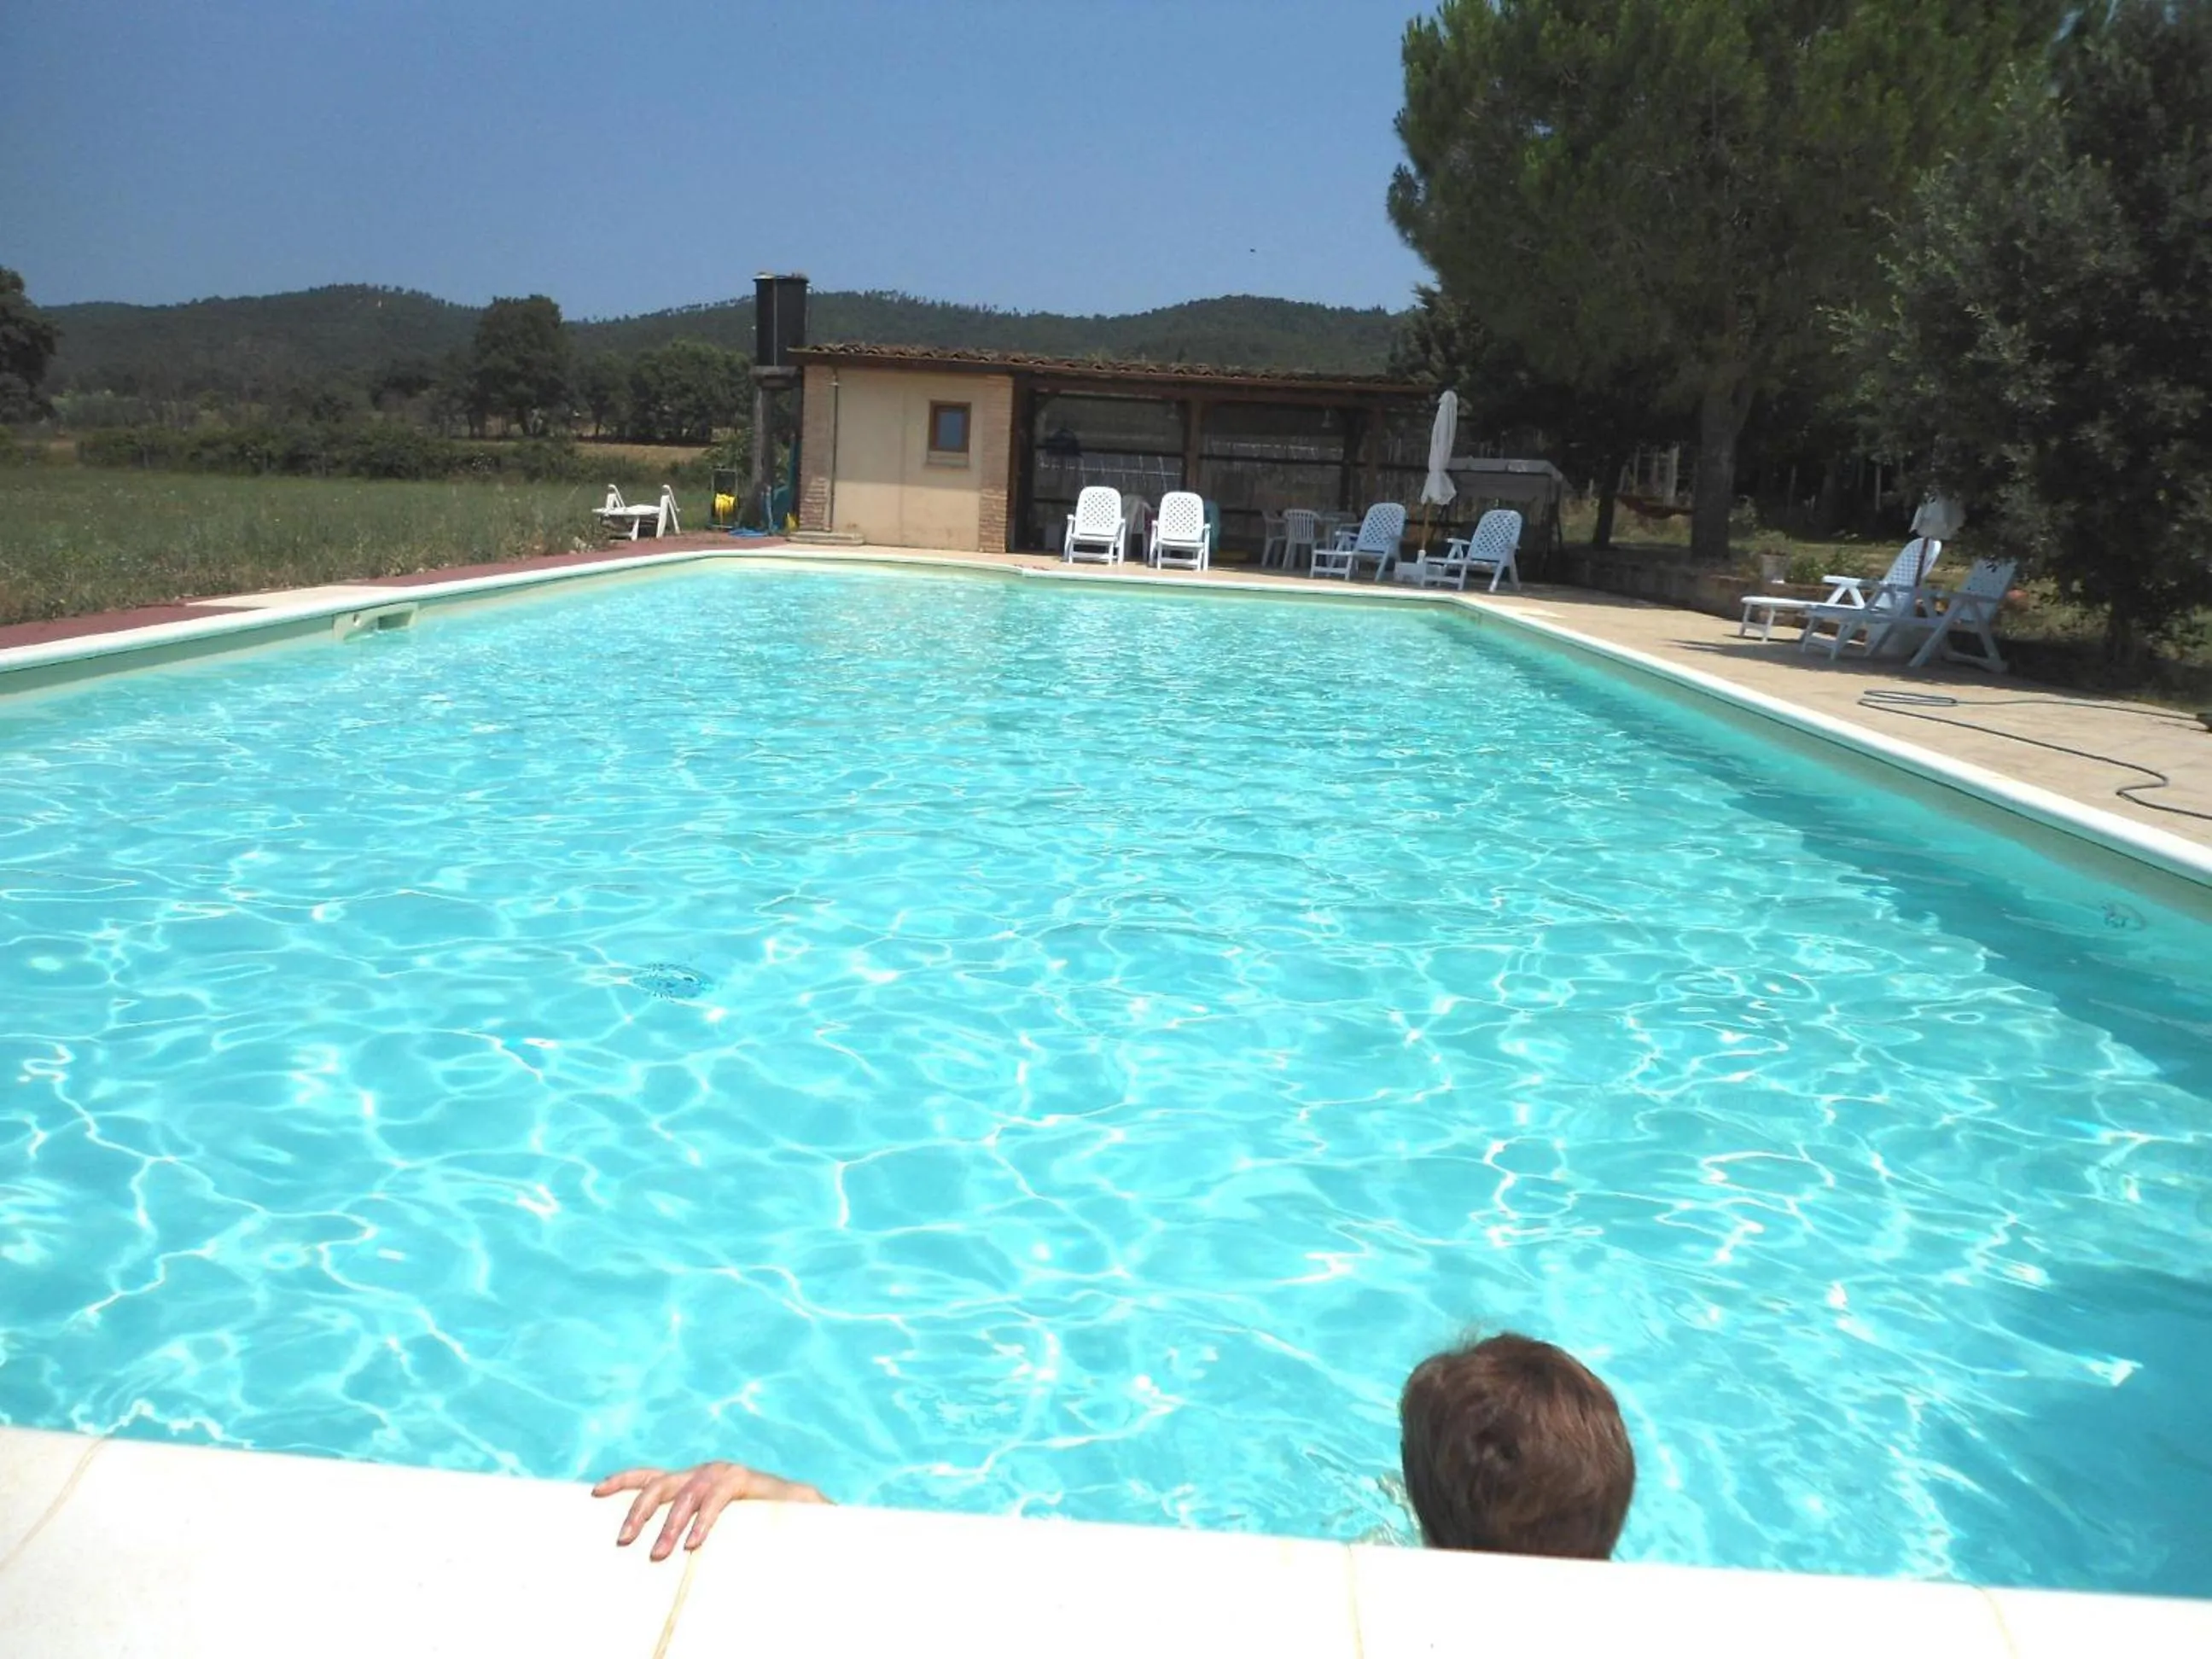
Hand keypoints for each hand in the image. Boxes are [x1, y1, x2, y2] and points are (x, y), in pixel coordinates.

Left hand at [592, 1460, 829, 1559]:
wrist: (800, 1506)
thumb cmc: (751, 1518)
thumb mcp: (711, 1523)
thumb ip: (690, 1528)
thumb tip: (656, 1553)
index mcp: (691, 1480)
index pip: (649, 1476)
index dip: (621, 1481)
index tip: (594, 1491)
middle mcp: (702, 1472)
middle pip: (659, 1485)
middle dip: (637, 1511)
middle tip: (624, 1541)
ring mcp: (722, 1473)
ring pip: (684, 1495)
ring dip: (669, 1526)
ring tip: (658, 1555)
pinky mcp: (743, 1480)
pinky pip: (715, 1500)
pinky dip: (702, 1522)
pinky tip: (693, 1544)